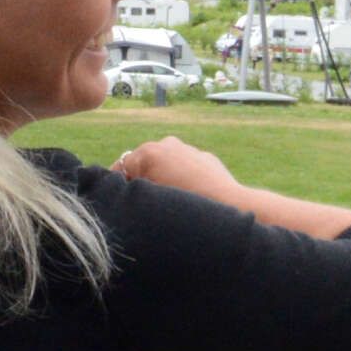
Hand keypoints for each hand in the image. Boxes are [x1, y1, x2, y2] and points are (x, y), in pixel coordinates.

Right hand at [112, 136, 238, 195]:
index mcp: (148, 153)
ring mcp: (188, 148)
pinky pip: (187, 167)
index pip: (121, 167)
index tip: (123, 202)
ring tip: (171, 200)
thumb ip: (133, 189)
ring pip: (166, 163)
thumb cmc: (185, 207)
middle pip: (144, 163)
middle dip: (143, 180)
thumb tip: (126, 188)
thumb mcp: (150, 200)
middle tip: (148, 203)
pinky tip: (190, 196)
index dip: (120, 187)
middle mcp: (167, 144)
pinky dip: (184, 177)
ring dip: (164, 177)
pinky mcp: (206, 157)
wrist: (229, 206)